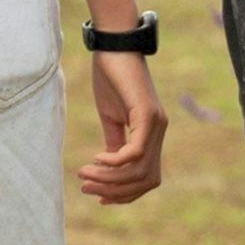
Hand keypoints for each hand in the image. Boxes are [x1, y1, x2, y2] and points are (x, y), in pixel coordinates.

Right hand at [77, 47, 167, 205]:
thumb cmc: (112, 79)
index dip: (126, 194)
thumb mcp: (111, 117)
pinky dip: (116, 161)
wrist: (115, 46)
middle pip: (145, 181)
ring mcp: (156, 123)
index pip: (147, 177)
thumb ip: (115, 142)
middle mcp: (159, 131)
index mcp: (151, 134)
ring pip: (140, 170)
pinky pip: (136, 152)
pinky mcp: (148, 114)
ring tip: (86, 173)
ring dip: (110, 178)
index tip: (100, 197)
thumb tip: (111, 167)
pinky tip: (98, 157)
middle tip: (86, 186)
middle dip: (115, 191)